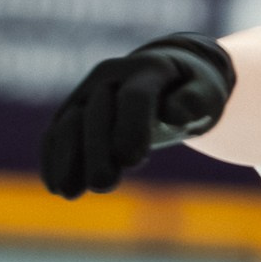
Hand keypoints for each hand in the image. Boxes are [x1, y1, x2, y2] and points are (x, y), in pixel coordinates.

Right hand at [40, 33, 236, 198]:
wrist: (169, 74)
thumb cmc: (192, 90)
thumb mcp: (207, 92)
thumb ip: (194, 101)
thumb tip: (173, 114)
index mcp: (150, 68)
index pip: (135, 96)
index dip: (131, 127)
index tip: (132, 162)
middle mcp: (112, 75)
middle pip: (96, 112)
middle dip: (97, 150)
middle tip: (103, 185)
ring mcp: (89, 90)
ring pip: (69, 122)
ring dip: (66, 158)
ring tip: (69, 193)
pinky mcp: (74, 108)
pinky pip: (57, 132)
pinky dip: (53, 158)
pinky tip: (55, 187)